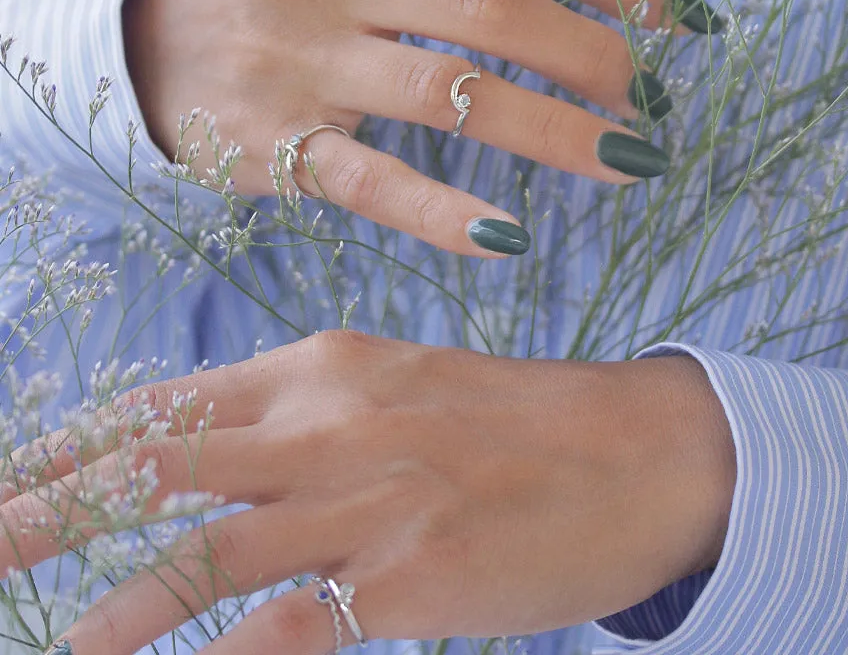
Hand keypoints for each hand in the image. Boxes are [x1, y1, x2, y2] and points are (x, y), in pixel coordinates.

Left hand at [3, 331, 735, 653]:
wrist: (637, 445)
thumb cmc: (518, 420)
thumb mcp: (400, 388)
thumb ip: (311, 418)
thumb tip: (227, 456)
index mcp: (322, 368)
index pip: (166, 408)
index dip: (73, 450)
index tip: (8, 482)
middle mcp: (328, 421)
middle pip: (157, 468)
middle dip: (44, 511)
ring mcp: (365, 498)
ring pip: (197, 555)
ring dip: (103, 611)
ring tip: (37, 645)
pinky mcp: (408, 575)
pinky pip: (280, 631)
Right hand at [123, 0, 693, 256]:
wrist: (136, 28)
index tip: (677, 13)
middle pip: (495, 7)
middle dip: (598, 55)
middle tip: (657, 98)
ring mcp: (297, 57)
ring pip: (452, 94)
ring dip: (557, 132)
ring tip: (630, 161)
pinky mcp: (275, 142)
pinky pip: (376, 181)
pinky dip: (449, 213)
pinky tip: (512, 237)